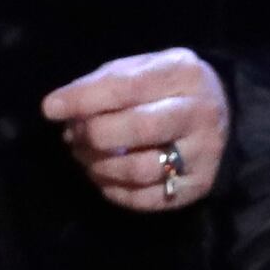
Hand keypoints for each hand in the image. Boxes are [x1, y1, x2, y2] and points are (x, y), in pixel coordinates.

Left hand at [42, 48, 227, 212]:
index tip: (50, 109)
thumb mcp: (137, 70)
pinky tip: (105, 178)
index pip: (127, 87)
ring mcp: (204, 153)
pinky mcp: (198, 186)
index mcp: (183, 74)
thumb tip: (55, 109)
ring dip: (100, 167)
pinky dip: (115, 192)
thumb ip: (99, 85)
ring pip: (141, 170)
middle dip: (94, 135)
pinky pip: (147, 199)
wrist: (219, 113)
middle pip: (139, 128)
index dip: (84, 99)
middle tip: (74, 136)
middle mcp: (201, 113)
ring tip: (86, 157)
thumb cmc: (163, 89)